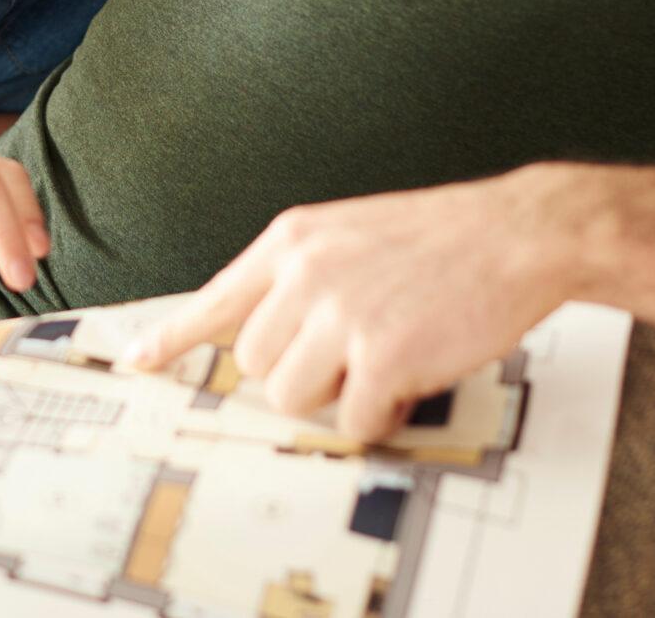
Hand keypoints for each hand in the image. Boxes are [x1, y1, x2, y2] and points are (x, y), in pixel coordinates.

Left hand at [123, 170, 575, 442]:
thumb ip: (303, 277)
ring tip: (382, 367)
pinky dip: (379, 417)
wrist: (516, 235)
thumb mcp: (352, 234)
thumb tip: (265, 337)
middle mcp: (304, 273)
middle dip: (299, 376)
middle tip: (350, 360)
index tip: (137, 360)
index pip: (215, 298)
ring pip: (291, 396)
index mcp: (293, 240)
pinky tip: (409, 382)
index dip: (171, 336)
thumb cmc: (442, 240)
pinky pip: (351, 420)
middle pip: (255, 365)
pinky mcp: (381, 354)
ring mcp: (340, 314)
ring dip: (335, 398)